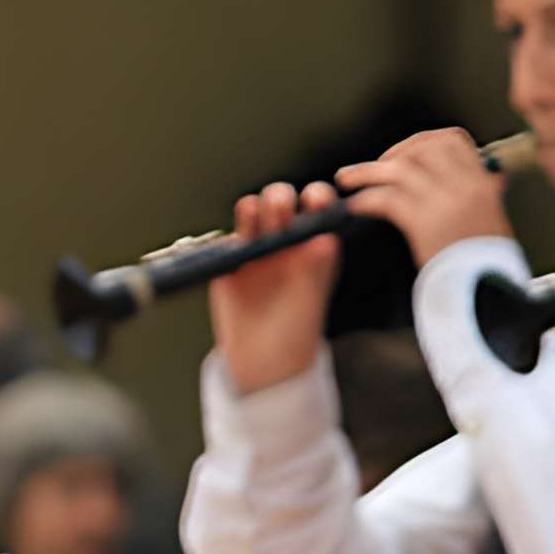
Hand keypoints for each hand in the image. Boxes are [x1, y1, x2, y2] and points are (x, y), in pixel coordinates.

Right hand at [207, 181, 341, 393]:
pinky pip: (230, 236)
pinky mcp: (229, 260)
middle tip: (280, 207)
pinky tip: (241, 231)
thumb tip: (325, 239)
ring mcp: (256, 248)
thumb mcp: (313, 294)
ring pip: (254, 212)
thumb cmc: (297, 326)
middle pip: (281, 203)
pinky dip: (235, 229)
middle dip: (280, 197)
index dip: (316, 197)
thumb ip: (315, 265)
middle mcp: (285, 240)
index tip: (315, 199)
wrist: (264, 356)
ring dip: (256, 207)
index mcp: (313, 243)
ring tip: (256, 213)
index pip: (317, 208)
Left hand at [338, 127, 514, 272]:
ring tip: (345, 179)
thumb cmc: (488, 266)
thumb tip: (490, 179)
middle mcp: (466, 187)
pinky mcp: (426, 223)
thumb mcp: (494, 221)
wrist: (490, 294)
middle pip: (423, 148)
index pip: (454, 140)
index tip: (404, 152)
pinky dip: (365, 200)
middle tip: (374, 168)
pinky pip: (388, 199)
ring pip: (401, 169)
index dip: (423, 141)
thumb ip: (484, 196)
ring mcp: (446, 202)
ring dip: (367, 172)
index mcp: (483, 184)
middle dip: (392, 154)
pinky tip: (353, 207)